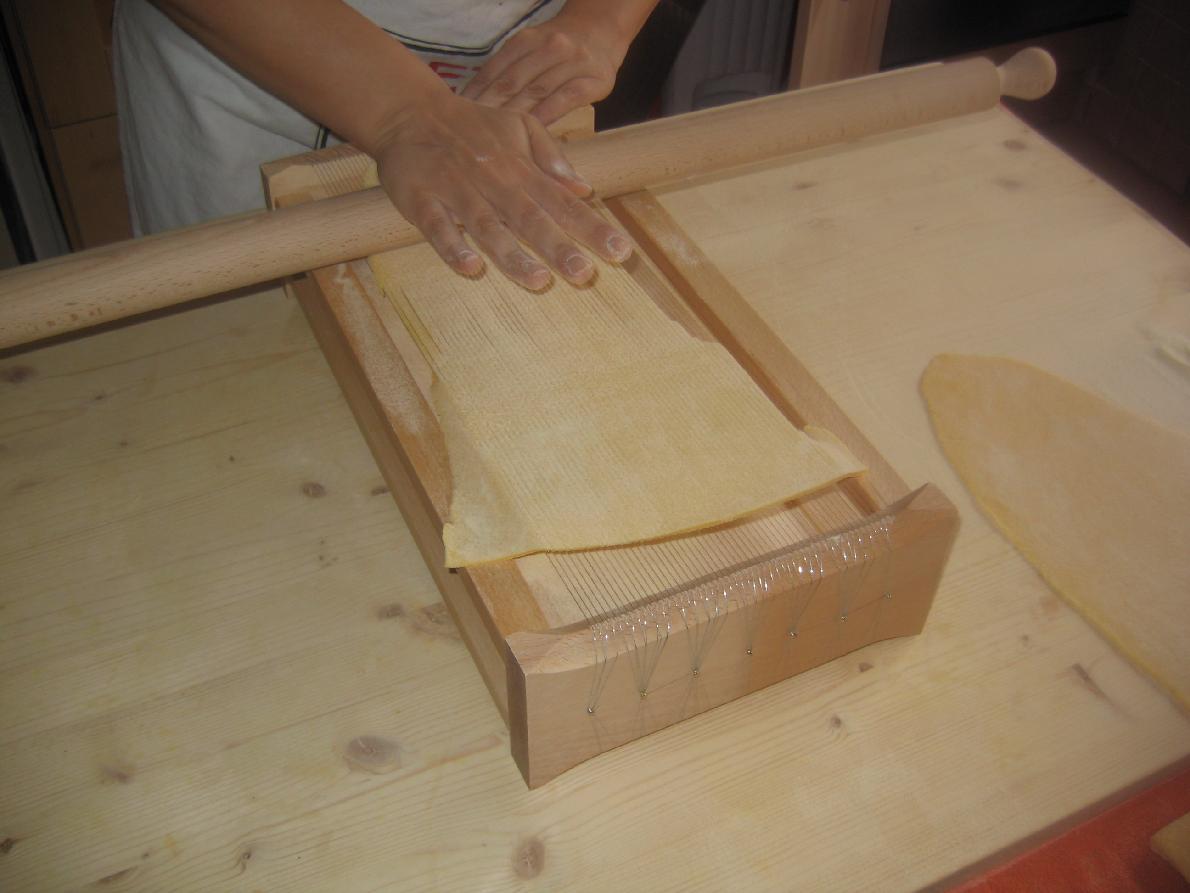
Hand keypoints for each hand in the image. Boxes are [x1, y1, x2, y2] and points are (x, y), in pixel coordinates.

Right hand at [372, 95, 631, 288]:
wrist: (409, 112)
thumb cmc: (472, 125)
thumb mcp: (519, 126)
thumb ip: (551, 158)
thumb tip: (584, 188)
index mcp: (521, 169)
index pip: (563, 203)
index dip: (592, 228)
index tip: (620, 253)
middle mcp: (494, 182)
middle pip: (530, 219)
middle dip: (559, 247)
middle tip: (584, 274)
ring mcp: (458, 192)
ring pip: (488, 227)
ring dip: (512, 255)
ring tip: (537, 281)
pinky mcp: (422, 200)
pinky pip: (438, 227)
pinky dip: (453, 247)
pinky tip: (471, 268)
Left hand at [461, 14, 630, 123]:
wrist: (602, 31)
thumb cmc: (560, 49)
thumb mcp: (532, 48)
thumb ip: (508, 69)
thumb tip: (474, 101)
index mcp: (526, 40)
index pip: (495, 70)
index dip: (476, 94)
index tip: (459, 116)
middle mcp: (549, 47)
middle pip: (513, 82)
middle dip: (490, 109)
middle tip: (473, 134)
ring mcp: (573, 62)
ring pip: (538, 92)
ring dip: (515, 117)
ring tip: (498, 140)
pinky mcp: (594, 80)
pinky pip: (566, 99)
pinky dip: (548, 115)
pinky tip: (534, 133)